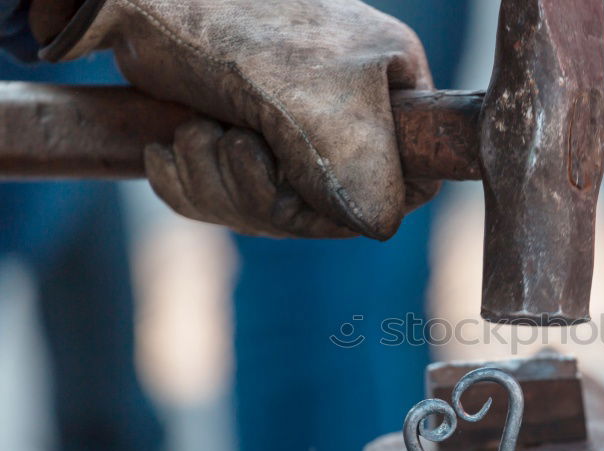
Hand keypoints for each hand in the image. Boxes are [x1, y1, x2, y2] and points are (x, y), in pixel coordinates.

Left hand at [34, 0, 436, 238]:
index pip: (408, 179)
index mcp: (389, 87)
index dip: (359, 201)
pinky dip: (191, 185)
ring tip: (195, 134)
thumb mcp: (318, 110)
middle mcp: (347, 109)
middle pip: (326, 206)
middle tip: (232, 145)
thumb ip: (365, 174)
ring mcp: (289, 125)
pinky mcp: (236, 135)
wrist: (143, 4)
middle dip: (263, 193)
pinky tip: (169, 151)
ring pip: (271, 208)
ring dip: (218, 186)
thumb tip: (380, 224)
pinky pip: (227, 200)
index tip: (309, 187)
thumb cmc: (239, 36)